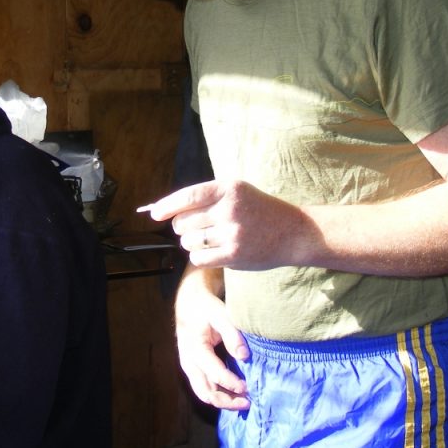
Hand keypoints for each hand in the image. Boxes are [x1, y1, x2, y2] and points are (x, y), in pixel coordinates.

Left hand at [141, 180, 310, 269]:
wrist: (292, 232)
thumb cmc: (258, 210)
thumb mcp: (237, 192)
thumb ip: (206, 197)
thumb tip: (167, 209)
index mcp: (228, 189)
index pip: (188, 196)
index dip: (167, 206)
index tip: (155, 213)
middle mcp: (229, 209)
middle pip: (183, 222)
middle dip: (183, 227)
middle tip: (195, 229)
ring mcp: (232, 233)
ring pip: (189, 242)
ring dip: (191, 243)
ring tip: (208, 239)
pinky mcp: (234, 255)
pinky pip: (199, 258)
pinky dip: (200, 257)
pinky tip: (213, 251)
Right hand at [174, 269, 250, 410]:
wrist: (189, 303)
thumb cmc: (205, 308)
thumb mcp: (219, 314)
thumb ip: (232, 334)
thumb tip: (243, 355)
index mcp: (194, 348)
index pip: (214, 372)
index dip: (230, 383)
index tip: (247, 387)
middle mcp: (189, 362)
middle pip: (205, 391)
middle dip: (226, 401)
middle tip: (247, 402)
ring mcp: (189, 367)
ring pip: (204, 393)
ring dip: (223, 401)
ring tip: (243, 402)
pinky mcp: (193, 369)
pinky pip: (204, 388)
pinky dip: (218, 395)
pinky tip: (234, 395)